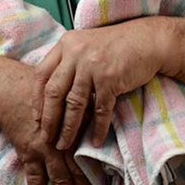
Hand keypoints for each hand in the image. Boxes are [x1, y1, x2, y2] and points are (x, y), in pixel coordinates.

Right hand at [0, 65, 96, 184]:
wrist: (12, 91)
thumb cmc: (45, 93)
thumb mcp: (71, 98)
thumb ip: (88, 112)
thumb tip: (103, 129)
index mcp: (76, 127)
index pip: (92, 157)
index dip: (99, 175)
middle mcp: (63, 140)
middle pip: (79, 172)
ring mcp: (45, 148)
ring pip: (60, 179)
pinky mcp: (28, 153)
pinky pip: (34, 179)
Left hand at [32, 18, 174, 150]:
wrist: (148, 39)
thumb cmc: (117, 45)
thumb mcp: (86, 45)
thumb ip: (68, 62)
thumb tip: (51, 93)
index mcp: (66, 44)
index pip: (41, 75)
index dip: (36, 99)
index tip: (36, 117)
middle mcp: (76, 53)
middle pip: (54, 92)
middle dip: (49, 120)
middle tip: (46, 138)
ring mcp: (93, 66)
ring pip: (74, 104)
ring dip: (68, 128)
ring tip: (64, 144)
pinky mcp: (110, 78)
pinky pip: (100, 109)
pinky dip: (97, 127)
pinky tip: (95, 140)